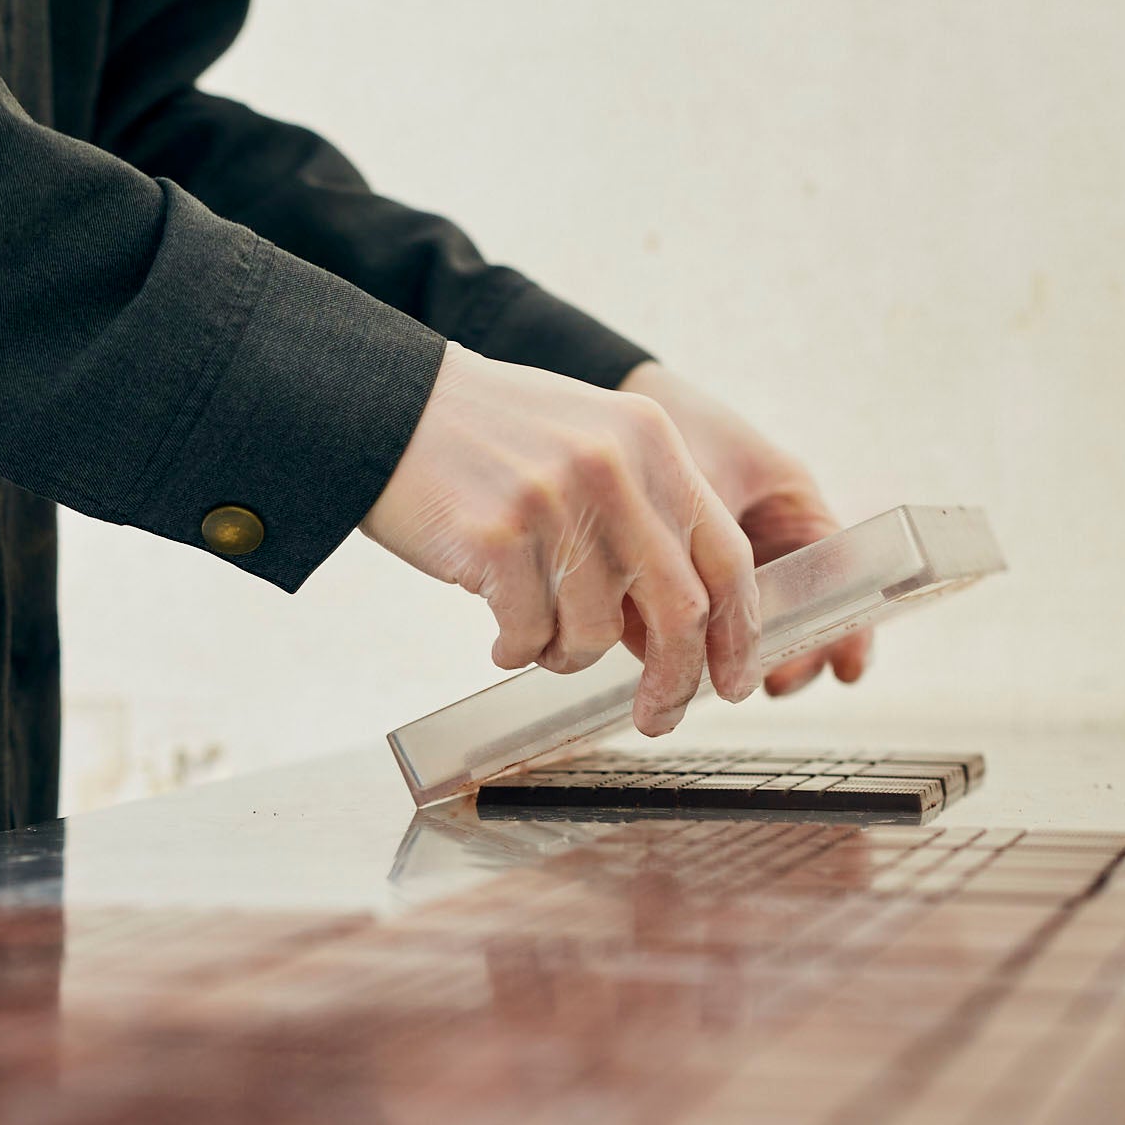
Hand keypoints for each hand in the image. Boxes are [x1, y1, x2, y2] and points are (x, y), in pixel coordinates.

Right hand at [361, 345, 761, 734]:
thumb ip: (643, 516)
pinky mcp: (498, 540)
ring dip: (564, 652)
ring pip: (595, 632)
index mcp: (652, 443)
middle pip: (681, 609)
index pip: (726, 555)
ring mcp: (557, 503)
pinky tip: (495, 630)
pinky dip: (515, 649)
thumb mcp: (589, 445)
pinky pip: (528, 636)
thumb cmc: (486, 441)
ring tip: (530, 627)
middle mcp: (615, 469)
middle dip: (673, 679)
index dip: (739, 631)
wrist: (384, 407)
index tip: (734, 681)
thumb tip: (682, 626)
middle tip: (656, 717)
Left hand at [619, 360, 868, 696]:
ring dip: (734, 655)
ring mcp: (726, 552)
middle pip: (797, 610)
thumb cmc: (665, 422)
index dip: (844, 626)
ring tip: (725, 682)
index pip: (837, 575)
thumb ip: (697, 551)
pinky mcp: (678, 565)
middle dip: (790, 653)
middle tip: (771, 684)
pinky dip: (687, 640)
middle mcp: (766, 532)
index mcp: (791, 503)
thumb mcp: (692, 483)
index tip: (845, 670)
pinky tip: (668, 662)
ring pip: (744, 621)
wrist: (607, 393)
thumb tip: (677, 631)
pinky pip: (693, 612)